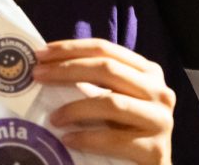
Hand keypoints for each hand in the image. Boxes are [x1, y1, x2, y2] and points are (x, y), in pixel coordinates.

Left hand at [34, 38, 175, 164]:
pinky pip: (114, 139)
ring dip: (75, 108)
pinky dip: (87, 137)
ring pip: (111, 103)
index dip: (72, 49)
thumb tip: (48, 68)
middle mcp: (160, 91)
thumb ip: (95, 84)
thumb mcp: (114, 101)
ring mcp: (161, 120)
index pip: (106, 49)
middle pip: (108, 69)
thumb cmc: (126, 134)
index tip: (40, 53)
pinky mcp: (155, 150)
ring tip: (53, 118)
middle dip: (67, 69)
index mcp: (149, 72)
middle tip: (37, 76)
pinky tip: (68, 140)